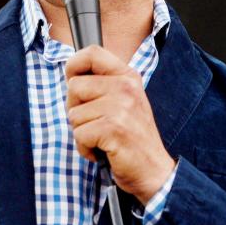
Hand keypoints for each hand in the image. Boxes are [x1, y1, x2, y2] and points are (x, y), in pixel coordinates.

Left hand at [66, 45, 175, 203]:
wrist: (154, 172)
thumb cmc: (132, 139)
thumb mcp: (124, 102)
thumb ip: (102, 85)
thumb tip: (71, 76)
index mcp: (127, 77)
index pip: (92, 52)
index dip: (74, 65)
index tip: (73, 80)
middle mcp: (126, 87)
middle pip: (74, 86)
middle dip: (76, 109)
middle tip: (96, 123)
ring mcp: (121, 107)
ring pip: (73, 114)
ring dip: (82, 132)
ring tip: (103, 139)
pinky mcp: (114, 128)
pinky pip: (79, 134)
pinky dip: (85, 148)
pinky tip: (103, 151)